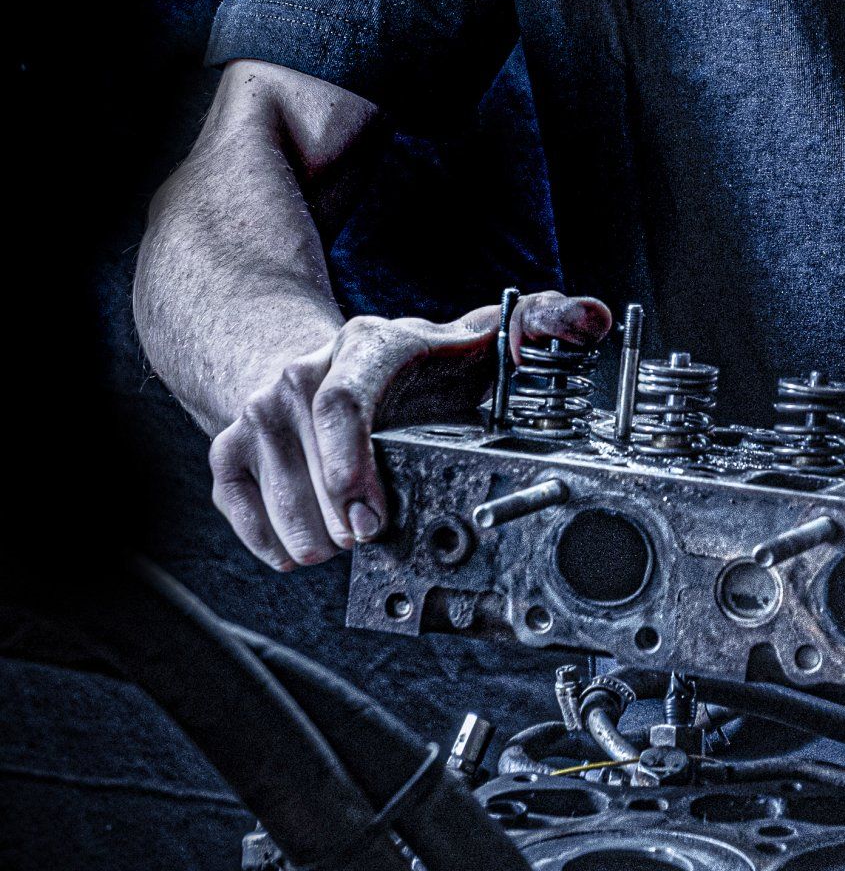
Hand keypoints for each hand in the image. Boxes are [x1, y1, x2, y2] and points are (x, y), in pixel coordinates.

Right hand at [209, 290, 611, 568]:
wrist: (319, 363)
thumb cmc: (408, 369)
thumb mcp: (472, 343)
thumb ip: (534, 330)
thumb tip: (590, 319)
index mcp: (370, 346)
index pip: (345, 401)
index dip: (352, 465)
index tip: (372, 518)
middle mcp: (305, 371)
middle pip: (305, 454)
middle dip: (337, 515)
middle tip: (366, 542)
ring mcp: (259, 408)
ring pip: (270, 484)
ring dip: (305, 532)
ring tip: (338, 547)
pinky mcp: (229, 445)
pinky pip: (234, 498)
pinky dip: (264, 536)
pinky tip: (296, 551)